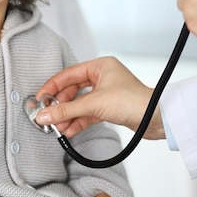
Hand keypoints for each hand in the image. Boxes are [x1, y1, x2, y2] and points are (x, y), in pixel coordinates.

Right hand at [35, 57, 164, 139]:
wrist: (157, 119)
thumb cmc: (133, 101)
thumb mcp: (94, 104)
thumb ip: (66, 110)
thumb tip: (44, 115)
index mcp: (99, 66)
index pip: (68, 75)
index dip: (52, 87)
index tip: (40, 99)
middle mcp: (102, 77)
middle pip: (72, 90)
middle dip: (60, 105)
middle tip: (48, 115)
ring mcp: (106, 93)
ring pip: (80, 103)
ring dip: (68, 115)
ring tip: (57, 127)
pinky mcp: (109, 108)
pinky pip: (88, 113)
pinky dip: (78, 121)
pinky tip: (69, 130)